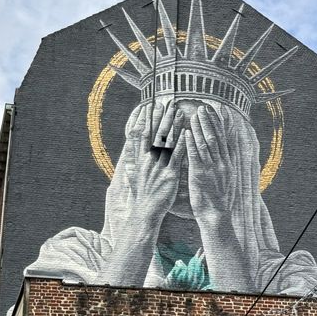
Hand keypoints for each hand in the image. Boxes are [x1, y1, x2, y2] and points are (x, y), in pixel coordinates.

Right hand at [107, 102, 186, 226]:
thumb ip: (132, 159)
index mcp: (139, 159)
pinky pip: (177, 157)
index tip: (148, 106)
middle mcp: (148, 160)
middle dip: (161, 117)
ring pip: (167, 142)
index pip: (141, 134)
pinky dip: (182, 144)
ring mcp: (159, 167)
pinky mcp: (170, 175)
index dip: (145, 119)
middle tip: (167, 103)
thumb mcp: (131, 174)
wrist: (144, 212)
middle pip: (155, 134)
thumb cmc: (140, 195)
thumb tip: (129, 146)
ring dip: (173, 125)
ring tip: (179, 112)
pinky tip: (187, 133)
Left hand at [184, 105, 232, 221]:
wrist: (216, 214)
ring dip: (200, 128)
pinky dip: (191, 143)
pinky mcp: (200, 175)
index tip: (213, 110)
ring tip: (194, 115)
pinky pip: (195, 156)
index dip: (217, 123)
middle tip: (202, 107)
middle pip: (215, 137)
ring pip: (206, 143)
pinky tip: (187, 133)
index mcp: (227, 162)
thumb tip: (225, 147)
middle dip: (208, 121)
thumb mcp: (226, 176)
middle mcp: (221, 163)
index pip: (222, 137)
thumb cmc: (218, 197)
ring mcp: (211, 168)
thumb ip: (224, 161)